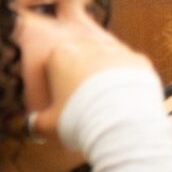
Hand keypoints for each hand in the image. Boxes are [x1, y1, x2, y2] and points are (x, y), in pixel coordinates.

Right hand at [21, 12, 154, 140]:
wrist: (122, 122)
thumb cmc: (79, 120)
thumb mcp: (48, 125)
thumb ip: (36, 122)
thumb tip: (32, 126)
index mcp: (59, 54)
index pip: (52, 61)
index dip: (54, 80)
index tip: (59, 96)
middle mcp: (88, 45)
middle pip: (80, 53)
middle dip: (79, 70)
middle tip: (83, 97)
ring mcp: (116, 49)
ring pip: (106, 57)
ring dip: (103, 73)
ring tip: (105, 100)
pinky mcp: (139, 59)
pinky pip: (129, 66)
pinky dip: (127, 79)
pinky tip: (126, 98)